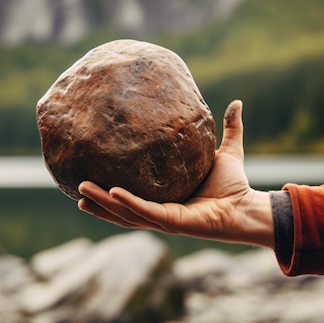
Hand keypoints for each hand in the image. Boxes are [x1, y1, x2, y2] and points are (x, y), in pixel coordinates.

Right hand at [78, 100, 273, 247]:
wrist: (247, 207)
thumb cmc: (235, 186)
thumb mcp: (227, 152)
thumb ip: (229, 129)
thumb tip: (236, 102)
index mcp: (164, 200)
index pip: (131, 198)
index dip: (110, 192)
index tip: (91, 179)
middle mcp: (160, 212)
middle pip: (121, 209)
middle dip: (98, 201)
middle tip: (76, 187)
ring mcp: (164, 219)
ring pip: (126, 213)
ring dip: (103, 204)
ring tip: (81, 191)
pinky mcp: (173, 222)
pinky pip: (146, 212)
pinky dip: (128, 203)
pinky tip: (112, 192)